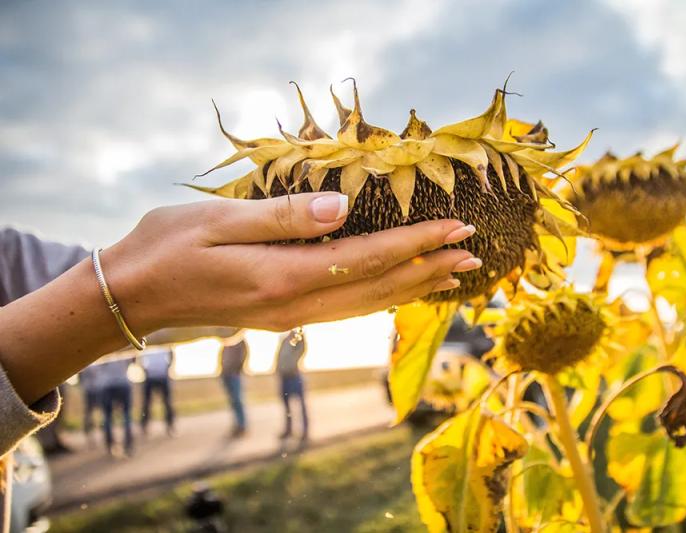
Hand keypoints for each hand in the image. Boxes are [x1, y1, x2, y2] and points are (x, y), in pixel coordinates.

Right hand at [102, 192, 481, 332]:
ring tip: (450, 276)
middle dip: (429, 269)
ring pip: (368, 304)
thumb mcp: (218, 220)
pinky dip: (382, 297)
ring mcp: (290, 317)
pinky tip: (396, 290)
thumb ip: (284, 217)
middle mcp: (295, 305)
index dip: (417, 244)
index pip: (368, 259)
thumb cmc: (167, 248)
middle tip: (473, 254)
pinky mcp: (283, 317)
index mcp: (283, 278)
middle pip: (379, 288)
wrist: (132, 295)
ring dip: (413, 287)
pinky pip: (347, 309)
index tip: (457, 229)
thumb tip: (343, 208)